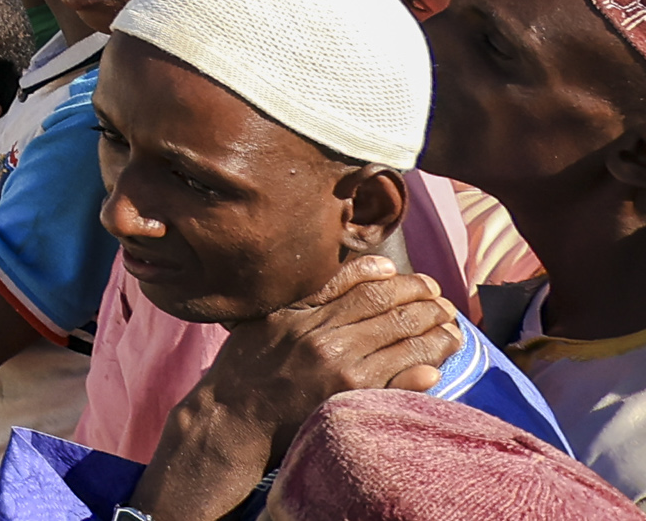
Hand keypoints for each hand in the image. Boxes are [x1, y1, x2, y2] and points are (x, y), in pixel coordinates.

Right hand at [145, 260, 455, 519]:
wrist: (232, 417)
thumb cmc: (249, 363)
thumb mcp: (275, 315)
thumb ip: (323, 291)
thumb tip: (380, 269)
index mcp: (308, 317)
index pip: (371, 291)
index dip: (406, 285)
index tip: (426, 284)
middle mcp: (328, 344)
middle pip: (393, 317)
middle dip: (428, 308)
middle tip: (446, 305)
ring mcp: (342, 377)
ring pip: (404, 349)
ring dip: (435, 339)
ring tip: (452, 332)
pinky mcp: (349, 406)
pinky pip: (397, 387)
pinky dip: (420, 376)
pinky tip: (435, 368)